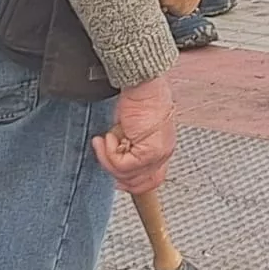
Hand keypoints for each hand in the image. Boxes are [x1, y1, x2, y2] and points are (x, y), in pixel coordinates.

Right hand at [93, 75, 175, 194]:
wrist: (143, 86)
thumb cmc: (137, 101)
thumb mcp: (131, 130)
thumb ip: (128, 149)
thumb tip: (115, 164)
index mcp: (162, 150)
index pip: (151, 181)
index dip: (130, 183)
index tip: (114, 176)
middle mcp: (163, 154)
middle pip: (137, 184)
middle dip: (114, 170)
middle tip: (105, 150)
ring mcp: (158, 155)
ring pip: (126, 176)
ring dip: (108, 158)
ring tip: (106, 138)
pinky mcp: (149, 152)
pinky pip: (121, 165)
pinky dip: (109, 152)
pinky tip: (110, 135)